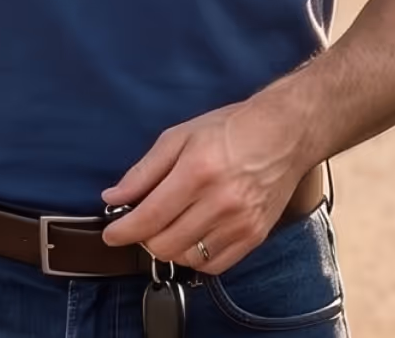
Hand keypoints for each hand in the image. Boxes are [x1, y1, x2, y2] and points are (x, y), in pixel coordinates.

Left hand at [100, 91, 310, 274]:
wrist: (284, 134)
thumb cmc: (230, 129)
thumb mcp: (180, 135)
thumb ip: (144, 170)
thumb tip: (115, 197)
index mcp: (197, 171)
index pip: (150, 216)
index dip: (123, 230)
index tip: (111, 234)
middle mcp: (220, 202)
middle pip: (166, 244)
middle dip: (144, 238)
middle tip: (141, 224)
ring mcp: (240, 222)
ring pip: (187, 258)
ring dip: (169, 247)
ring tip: (168, 226)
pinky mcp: (254, 236)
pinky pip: (214, 266)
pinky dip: (196, 257)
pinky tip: (193, 235)